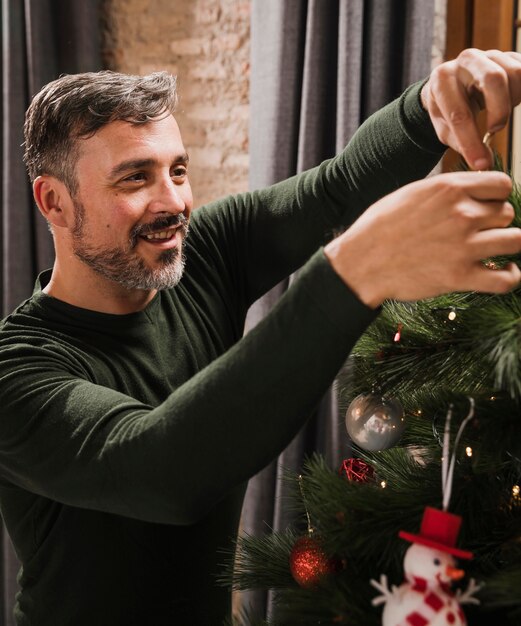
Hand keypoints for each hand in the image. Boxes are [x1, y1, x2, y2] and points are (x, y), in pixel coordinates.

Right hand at [325, 171, 520, 306]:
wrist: (362, 263)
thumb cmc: (379, 229)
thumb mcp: (411, 194)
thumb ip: (445, 190)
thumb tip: (468, 190)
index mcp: (449, 189)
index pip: (502, 185)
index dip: (498, 196)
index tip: (490, 205)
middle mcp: (462, 214)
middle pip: (507, 213)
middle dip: (497, 221)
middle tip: (482, 231)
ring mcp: (464, 246)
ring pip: (515, 240)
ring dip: (508, 244)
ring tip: (498, 249)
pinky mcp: (461, 277)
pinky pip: (507, 278)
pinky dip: (512, 276)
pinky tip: (505, 271)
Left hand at [421, 48, 520, 169]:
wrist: (454, 83)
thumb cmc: (447, 107)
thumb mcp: (444, 127)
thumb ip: (461, 144)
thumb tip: (484, 163)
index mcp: (443, 79)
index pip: (459, 113)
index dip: (471, 142)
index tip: (481, 164)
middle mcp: (466, 59)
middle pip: (494, 79)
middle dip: (500, 111)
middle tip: (495, 129)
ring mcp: (490, 54)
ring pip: (515, 74)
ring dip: (512, 100)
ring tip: (498, 111)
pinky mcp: (509, 55)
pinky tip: (509, 100)